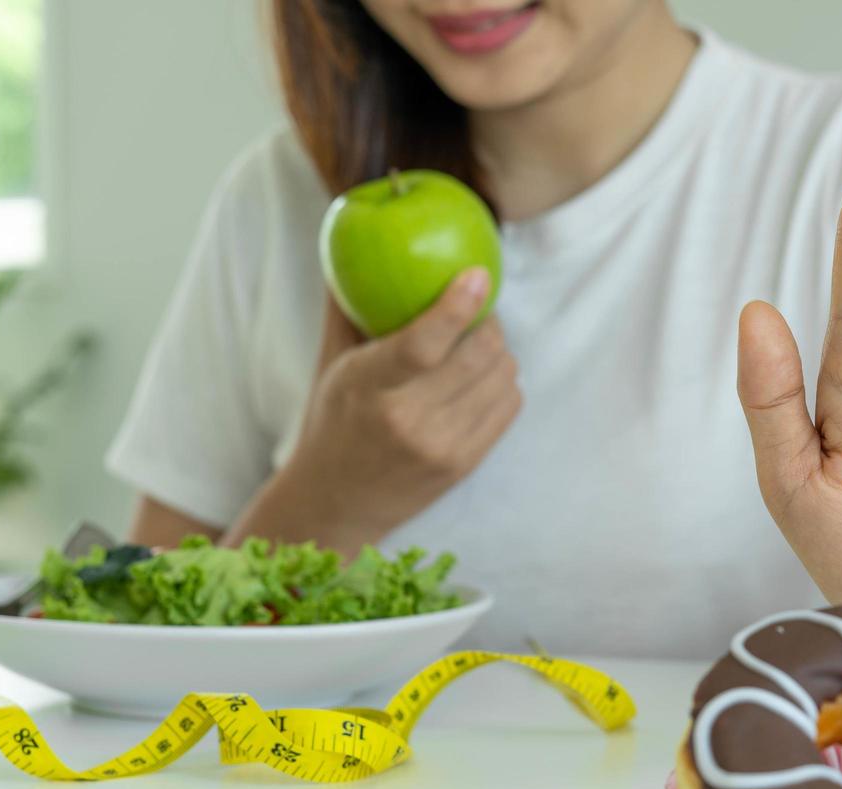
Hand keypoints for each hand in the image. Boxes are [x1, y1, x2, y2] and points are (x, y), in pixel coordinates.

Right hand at [276, 268, 520, 550]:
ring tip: (479, 342)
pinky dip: (504, 381)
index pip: (422, 344)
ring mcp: (441, 447)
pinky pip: (509, 405)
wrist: (337, 503)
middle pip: (477, 356)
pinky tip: (483, 376)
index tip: (478, 274)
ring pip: (501, 377)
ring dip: (500, 350)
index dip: (458, 306)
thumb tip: (352, 232)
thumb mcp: (331, 363)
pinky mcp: (465, 465)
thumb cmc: (333, 419)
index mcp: (368, 387)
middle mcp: (407, 420)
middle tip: (479, 308)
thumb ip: (346, 304)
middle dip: (489, 322)